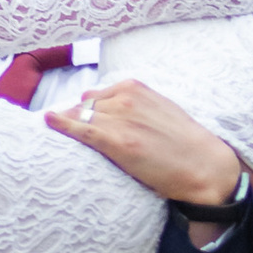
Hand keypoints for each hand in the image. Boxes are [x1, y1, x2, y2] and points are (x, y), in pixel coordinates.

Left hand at [46, 77, 242, 216]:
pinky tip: (48, 121)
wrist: (204, 165)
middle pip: (84, 105)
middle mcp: (124, 98)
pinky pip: (79, 129)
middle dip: (77, 119)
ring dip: (71, 125)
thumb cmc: (184, 143)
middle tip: (73, 134)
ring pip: (80, 116)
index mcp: (135, 88)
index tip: (80, 121)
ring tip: (62, 136)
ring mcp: (119, 119)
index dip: (87, 111)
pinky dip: (60, 124)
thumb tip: (103, 106)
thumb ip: (133, 106)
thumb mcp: (159, 110)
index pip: (96, 95)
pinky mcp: (115, 141)